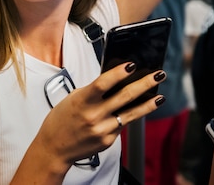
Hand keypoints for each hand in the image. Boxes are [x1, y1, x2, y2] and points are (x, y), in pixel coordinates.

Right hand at [36, 62, 165, 164]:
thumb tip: (115, 79)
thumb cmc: (61, 120)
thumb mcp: (73, 99)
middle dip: (144, 84)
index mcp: (82, 101)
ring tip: (159, 95)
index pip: (103, 84)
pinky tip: (138, 109)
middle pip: (124, 96)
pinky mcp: (108, 140)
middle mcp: (94, 116)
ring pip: (131, 113)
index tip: (132, 65)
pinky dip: (130, 115)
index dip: (119, 73)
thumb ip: (93, 90)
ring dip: (148, 103)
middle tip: (157, 75)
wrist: (55, 147)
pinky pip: (122, 124)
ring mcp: (103, 130)